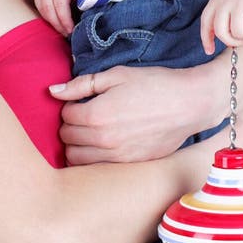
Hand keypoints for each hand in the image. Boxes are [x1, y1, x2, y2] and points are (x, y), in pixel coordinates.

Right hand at [32, 0, 75, 35]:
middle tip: (68, 35)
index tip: (73, 30)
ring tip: (61, 29)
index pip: (59, 6)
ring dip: (50, 20)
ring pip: (40, 6)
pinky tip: (52, 16)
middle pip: (48, 10)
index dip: (65, 21)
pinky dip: (44, 11)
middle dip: (57, 25)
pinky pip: (37, 0)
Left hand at [49, 65, 217, 163]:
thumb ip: (81, 84)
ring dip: (77, 144)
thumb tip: (53, 91)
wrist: (189, 104)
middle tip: (84, 114)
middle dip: (70, 125)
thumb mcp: (116, 75)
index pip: (64, 116)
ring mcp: (116, 156)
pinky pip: (96, 167)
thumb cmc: (153, 84)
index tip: (81, 100)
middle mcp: (103, 140)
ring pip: (76, 158)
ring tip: (90, 130)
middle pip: (66, 138)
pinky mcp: (129, 164)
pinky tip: (104, 143)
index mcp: (96, 115)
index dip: (70, 105)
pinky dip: (92, 157)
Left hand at [200, 0, 242, 54]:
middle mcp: (226, 0)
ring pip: (238, 35)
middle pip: (221, 32)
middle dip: (232, 41)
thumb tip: (228, 41)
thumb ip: (225, 17)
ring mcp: (241, 4)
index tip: (210, 50)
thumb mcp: (232, 0)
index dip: (206, 38)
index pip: (206, 21)